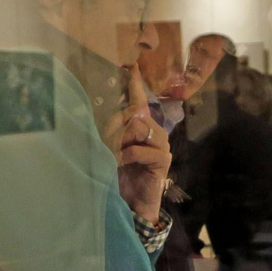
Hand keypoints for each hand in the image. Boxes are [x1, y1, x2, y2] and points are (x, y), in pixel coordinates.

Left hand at [107, 66, 171, 222]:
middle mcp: (155, 132)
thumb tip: (120, 115)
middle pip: (132, 114)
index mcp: (143, 128)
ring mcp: (162, 145)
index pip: (139, 102)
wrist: (132, 204)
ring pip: (137, 127)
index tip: (131, 65)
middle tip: (108, 148)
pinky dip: (127, 156)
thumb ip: (115, 132)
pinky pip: (140, 148)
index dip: (135, 84)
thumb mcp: (113, 150)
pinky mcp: (163, 159)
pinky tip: (123, 165)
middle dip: (115, 128)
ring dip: (120, 142)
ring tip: (115, 158)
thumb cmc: (120, 177)